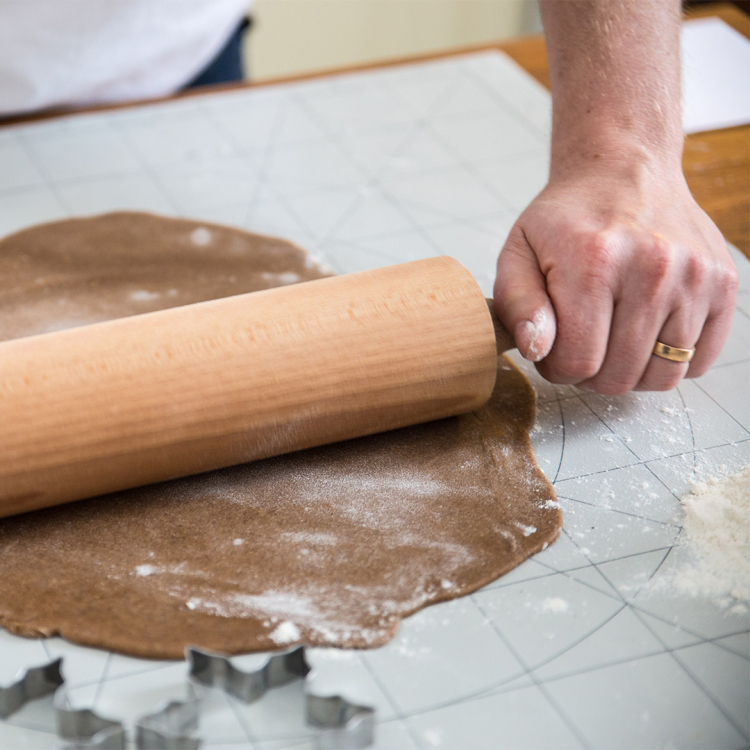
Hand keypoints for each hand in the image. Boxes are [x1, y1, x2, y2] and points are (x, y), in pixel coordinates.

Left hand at [493, 153, 738, 393]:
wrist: (625, 169)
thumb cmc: (567, 219)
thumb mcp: (519, 252)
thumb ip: (518, 305)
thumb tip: (536, 349)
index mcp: (596, 261)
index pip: (578, 362)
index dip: (558, 369)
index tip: (553, 350)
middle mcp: (654, 268)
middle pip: (620, 377)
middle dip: (591, 374)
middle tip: (581, 344)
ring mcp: (695, 276)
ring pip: (662, 376)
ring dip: (630, 372)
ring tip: (611, 340)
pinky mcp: (723, 283)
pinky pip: (699, 361)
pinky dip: (669, 361)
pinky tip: (645, 334)